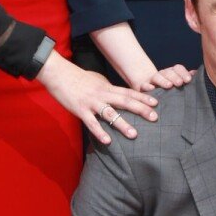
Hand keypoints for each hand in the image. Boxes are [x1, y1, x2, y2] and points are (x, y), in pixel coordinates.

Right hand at [36, 52, 158, 144]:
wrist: (59, 74)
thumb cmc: (78, 77)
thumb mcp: (97, 80)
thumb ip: (108, 88)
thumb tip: (118, 94)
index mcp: (107, 87)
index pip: (128, 92)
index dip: (143, 98)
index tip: (156, 103)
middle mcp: (103, 94)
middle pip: (125, 102)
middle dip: (141, 110)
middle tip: (154, 118)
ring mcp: (92, 103)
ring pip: (110, 114)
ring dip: (123, 124)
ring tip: (134, 135)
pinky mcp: (80, 110)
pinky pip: (92, 123)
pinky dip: (100, 132)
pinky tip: (108, 141)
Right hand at [137, 64, 194, 91]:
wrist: (149, 94)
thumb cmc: (168, 90)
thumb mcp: (178, 84)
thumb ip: (186, 78)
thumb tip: (195, 73)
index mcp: (171, 73)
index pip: (177, 68)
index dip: (183, 73)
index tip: (188, 80)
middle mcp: (162, 75)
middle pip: (168, 72)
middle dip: (174, 77)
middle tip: (180, 83)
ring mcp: (152, 80)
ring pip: (157, 77)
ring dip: (163, 81)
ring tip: (169, 86)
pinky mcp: (143, 88)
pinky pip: (144, 86)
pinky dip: (147, 87)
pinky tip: (152, 89)